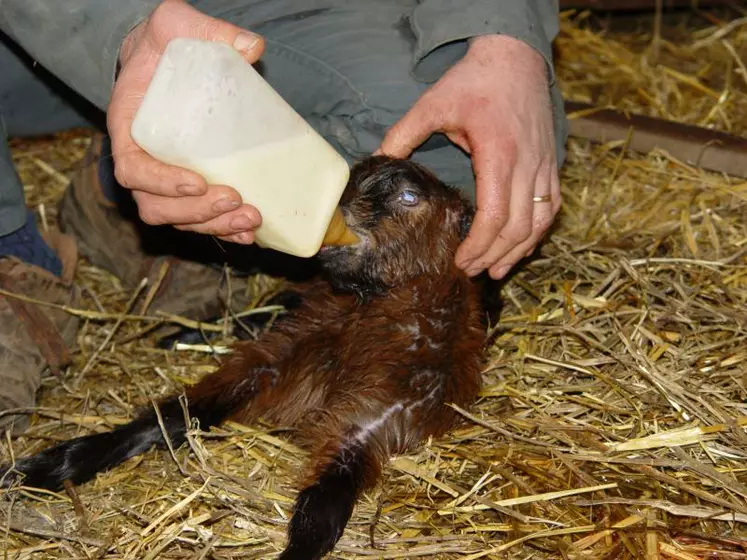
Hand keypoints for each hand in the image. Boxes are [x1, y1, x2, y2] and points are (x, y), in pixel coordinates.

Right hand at [108, 0, 264, 243]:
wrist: (163, 60)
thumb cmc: (163, 46)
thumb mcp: (174, 24)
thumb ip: (205, 29)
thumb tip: (252, 47)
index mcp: (129, 129)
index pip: (132, 169)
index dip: (161, 183)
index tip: (197, 181)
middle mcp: (142, 161)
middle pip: (156, 206)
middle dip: (197, 212)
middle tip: (237, 200)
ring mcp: (165, 180)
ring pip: (179, 220)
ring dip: (214, 226)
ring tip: (251, 219)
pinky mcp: (190, 187)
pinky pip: (199, 220)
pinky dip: (222, 229)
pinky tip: (249, 231)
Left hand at [378, 34, 560, 278]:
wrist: (514, 56)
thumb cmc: (474, 80)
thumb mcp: (432, 104)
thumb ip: (403, 134)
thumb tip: (378, 160)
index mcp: (498, 154)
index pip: (494, 217)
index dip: (478, 246)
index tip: (459, 261)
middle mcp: (527, 164)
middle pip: (517, 228)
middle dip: (493, 256)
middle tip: (470, 271)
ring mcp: (544, 165)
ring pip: (539, 222)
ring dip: (518, 251)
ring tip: (496, 270)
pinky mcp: (551, 163)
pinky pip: (551, 206)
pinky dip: (537, 231)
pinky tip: (521, 246)